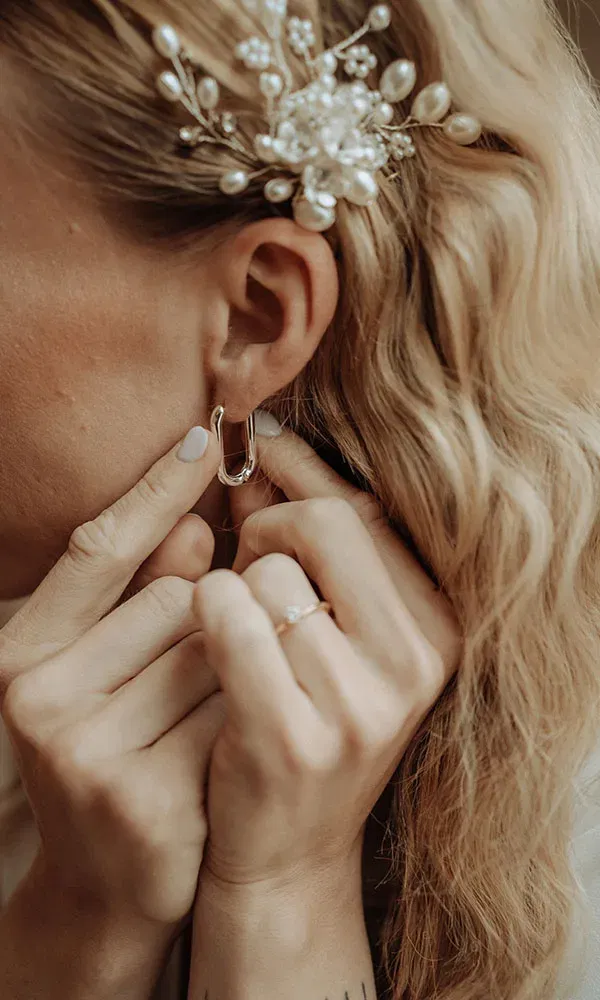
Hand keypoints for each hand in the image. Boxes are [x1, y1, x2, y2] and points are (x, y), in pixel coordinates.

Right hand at [0, 426, 224, 933]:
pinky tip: (219, 763)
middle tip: (188, 683)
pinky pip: (235, 713)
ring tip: (196, 725)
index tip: (204, 433)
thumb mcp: (110, 672)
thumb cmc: (116, 753)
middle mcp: (36, 697)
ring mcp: (85, 753)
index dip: (154, 489)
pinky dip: (245, 722)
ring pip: (213, 653)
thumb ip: (146, 597)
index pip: (97, 549)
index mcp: (20, 653)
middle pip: (174, 601)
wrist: (105, 886)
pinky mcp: (144, 798)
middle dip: (207, 624)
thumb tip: (197, 526)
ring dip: (230, 673)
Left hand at [193, 429, 461, 891]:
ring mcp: (361, 705)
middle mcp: (415, 662)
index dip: (304, 471)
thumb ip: (310, 544)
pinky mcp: (297, 739)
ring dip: (232, 587)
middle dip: (266, 527)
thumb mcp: (334, 634)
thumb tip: (265, 450)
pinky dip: (206, 614)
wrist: (286, 854)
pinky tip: (207, 642)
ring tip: (235, 630)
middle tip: (244, 557)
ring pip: (268, 574)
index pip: (367, 510)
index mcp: (437, 627)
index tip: (262, 444)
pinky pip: (230, 620)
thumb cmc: (303, 721)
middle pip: (326, 525)